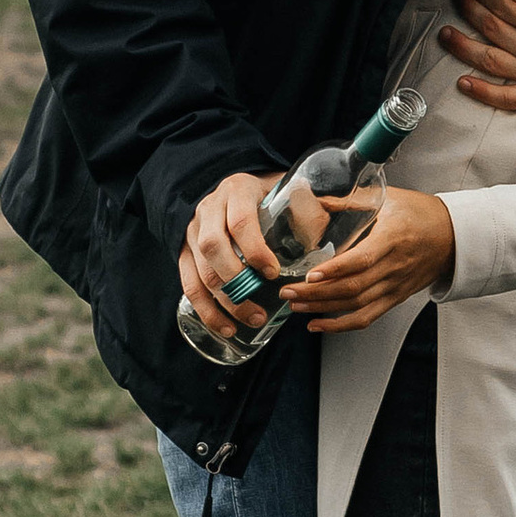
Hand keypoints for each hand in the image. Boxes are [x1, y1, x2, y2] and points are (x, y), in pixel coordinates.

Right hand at [178, 168, 290, 340]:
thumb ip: (307, 206)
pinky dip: (206, 310)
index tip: (273, 273)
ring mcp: (193, 231)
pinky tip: (225, 327)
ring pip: (200, 270)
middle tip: (262, 306)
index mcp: (238, 190)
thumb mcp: (288, 190)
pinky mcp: (184, 252)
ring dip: (224, 302)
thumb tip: (331, 224)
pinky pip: (189, 284)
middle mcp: (210, 208)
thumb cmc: (269, 194)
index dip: (255, 250)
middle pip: (213, 247)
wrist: (235, 189)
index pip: (240, 221)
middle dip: (237, 281)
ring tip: (252, 320)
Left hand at [289, 186, 456, 334]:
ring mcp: (395, 286)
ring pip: (357, 305)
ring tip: (295, 305)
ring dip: (323, 308)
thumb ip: (352, 199)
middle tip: (288, 291)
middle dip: (317, 293)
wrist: (452, 236)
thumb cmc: (420, 213)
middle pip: (354, 287)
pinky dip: (340, 325)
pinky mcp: (394, 298)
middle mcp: (394, 266)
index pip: (362, 259)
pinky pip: (367, 317)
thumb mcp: (389, 197)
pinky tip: (317, 325)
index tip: (310, 273)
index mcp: (393, 238)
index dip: (336, 270)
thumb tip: (317, 199)